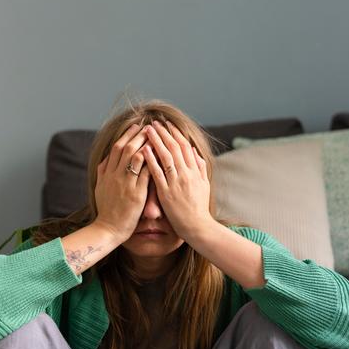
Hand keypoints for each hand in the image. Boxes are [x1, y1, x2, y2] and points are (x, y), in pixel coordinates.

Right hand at [93, 124, 150, 241]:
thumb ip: (102, 172)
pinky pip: (145, 174)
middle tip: (149, 126)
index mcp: (107, 173)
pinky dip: (152, 162)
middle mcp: (115, 176)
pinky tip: (160, 155)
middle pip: (126, 148)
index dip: (127, 135)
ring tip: (157, 136)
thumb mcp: (100, 187)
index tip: (136, 126)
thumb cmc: (106, 209)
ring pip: (136, 157)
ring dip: (146, 144)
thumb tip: (106, 158)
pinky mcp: (135, 194)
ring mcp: (125, 184)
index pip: (117, 147)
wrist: (108, 229)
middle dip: (138, 135)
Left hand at [142, 120, 213, 241]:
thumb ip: (200, 167)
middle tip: (154, 122)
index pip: (185, 146)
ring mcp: (176, 182)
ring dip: (156, 141)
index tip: (167, 124)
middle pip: (174, 147)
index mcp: (194, 171)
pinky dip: (151, 159)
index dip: (175, 133)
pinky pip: (157, 173)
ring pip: (165, 156)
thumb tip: (195, 152)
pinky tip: (144, 149)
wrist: (198, 226)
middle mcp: (186, 174)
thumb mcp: (204, 185)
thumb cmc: (200, 207)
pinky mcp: (167, 192)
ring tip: (147, 130)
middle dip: (163, 133)